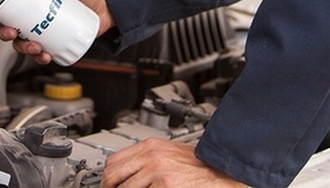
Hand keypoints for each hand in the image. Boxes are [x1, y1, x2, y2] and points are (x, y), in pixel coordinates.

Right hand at [0, 0, 114, 63]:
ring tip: (35, 46)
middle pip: (7, 25)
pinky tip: (46, 55)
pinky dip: (39, 57)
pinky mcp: (51, 40)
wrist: (106, 8)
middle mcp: (31, 14)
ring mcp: (40, 29)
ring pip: (21, 42)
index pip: (4, 2)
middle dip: (4, 32)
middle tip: (11, 32)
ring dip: (23, 47)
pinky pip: (39, 52)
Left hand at [100, 139, 244, 186]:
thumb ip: (148, 160)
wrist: (223, 170)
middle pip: (113, 175)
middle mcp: (151, 156)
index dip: (107, 177)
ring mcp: (157, 172)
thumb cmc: (201, 165)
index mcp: (151, 146)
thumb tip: (129, 174)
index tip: (107, 185)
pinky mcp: (165, 186)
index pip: (114, 160)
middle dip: (109, 187)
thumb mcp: (170, 154)